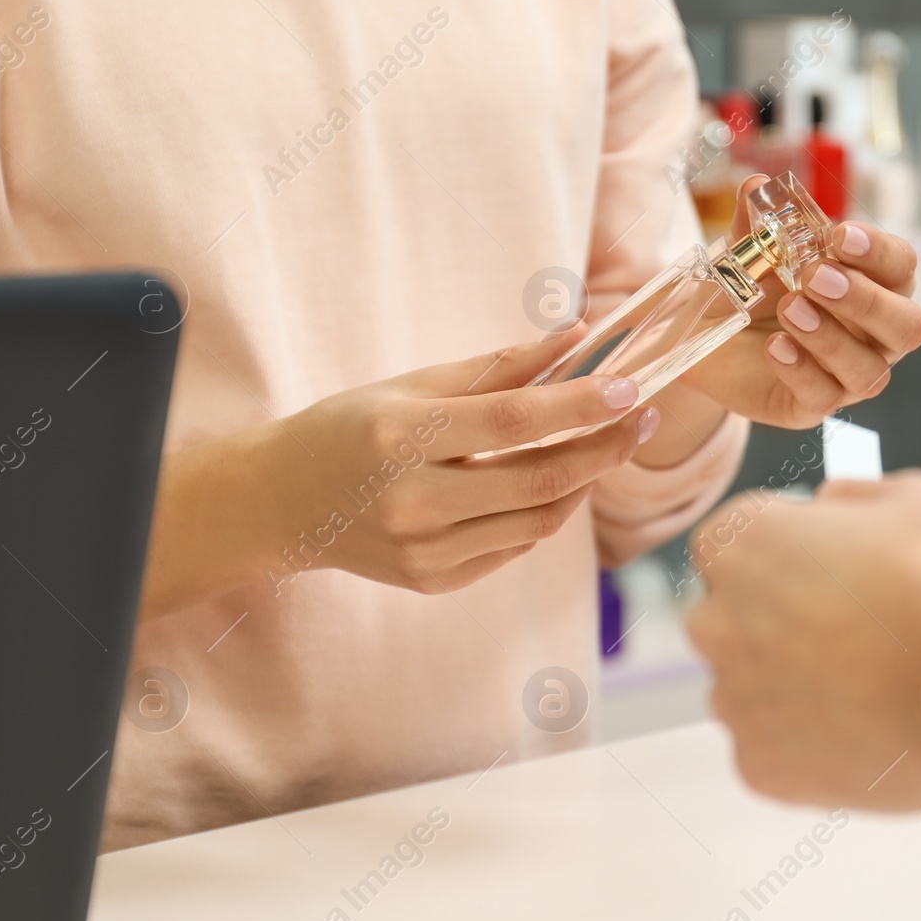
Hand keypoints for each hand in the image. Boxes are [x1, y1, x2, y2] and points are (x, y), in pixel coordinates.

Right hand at [142, 330, 658, 614]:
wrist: (277, 505)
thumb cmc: (347, 429)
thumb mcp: (412, 386)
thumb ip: (498, 368)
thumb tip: (577, 338)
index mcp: (402, 437)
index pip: (515, 422)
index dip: (581, 407)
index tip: (632, 389)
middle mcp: (413, 501)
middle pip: (540, 480)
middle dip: (604, 449)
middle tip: (643, 420)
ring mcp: (423, 551)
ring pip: (538, 520)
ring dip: (582, 482)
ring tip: (603, 447)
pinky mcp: (433, 581)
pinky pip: (514, 546)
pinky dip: (543, 512)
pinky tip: (552, 483)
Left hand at [679, 175, 920, 429]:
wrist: (707, 337)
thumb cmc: (750, 288)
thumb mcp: (750, 252)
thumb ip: (758, 224)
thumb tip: (756, 188)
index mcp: (874, 285)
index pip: (901, 267)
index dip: (879, 252)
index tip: (840, 234)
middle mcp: (874, 335)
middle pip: (907, 326)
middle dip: (865, 299)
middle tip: (815, 275)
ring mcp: (848, 375)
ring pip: (869, 370)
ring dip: (831, 337)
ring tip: (792, 310)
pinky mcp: (813, 406)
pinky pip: (823, 397)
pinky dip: (801, 370)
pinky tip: (776, 348)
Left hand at [685, 471, 920, 809]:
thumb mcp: (915, 498)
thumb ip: (853, 497)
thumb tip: (828, 504)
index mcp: (740, 542)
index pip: (731, 541)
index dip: (786, 553)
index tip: (831, 568)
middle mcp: (718, 621)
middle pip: (733, 618)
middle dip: (780, 623)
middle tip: (858, 633)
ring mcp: (735, 701)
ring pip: (754, 689)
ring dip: (797, 686)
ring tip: (875, 688)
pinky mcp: (760, 768)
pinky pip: (777, 751)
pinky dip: (814, 745)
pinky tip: (872, 731)